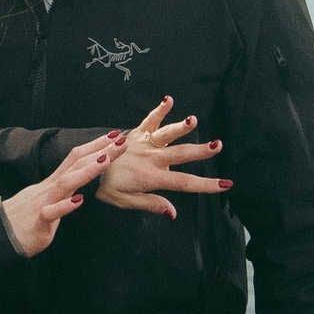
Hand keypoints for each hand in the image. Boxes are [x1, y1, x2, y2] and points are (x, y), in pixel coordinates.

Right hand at [1, 133, 120, 257]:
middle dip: (99, 151)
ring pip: (65, 184)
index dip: (95, 145)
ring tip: (105, 160)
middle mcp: (49, 188)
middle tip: (121, 141)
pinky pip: (50, 213)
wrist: (2, 235)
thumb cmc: (28, 218)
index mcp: (53, 183)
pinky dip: (64, 207)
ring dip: (86, 171)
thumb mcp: (49, 198)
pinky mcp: (38, 222)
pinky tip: (79, 201)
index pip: (75, 158)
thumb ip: (64, 187)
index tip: (114, 135)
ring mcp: (43, 203)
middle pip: (75, 164)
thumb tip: (79, 176)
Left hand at [97, 95, 228, 219]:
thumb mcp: (127, 202)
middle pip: (181, 155)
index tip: (225, 184)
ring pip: (166, 135)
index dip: (206, 185)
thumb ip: (151, 204)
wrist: (87, 170)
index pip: (184, 183)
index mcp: (152, 178)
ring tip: (192, 120)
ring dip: (180, 127)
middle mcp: (151, 159)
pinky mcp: (136, 134)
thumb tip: (173, 213)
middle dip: (201, 151)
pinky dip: (159, 110)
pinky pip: (149, 121)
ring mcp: (144, 144)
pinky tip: (168, 100)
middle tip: (218, 145)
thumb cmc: (107, 188)